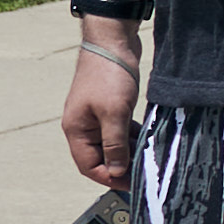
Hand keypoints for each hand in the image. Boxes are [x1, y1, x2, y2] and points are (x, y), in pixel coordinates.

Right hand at [63, 42, 136, 187]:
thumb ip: (114, 144)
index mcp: (76, 130)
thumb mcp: (114, 113)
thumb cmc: (108, 73)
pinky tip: (145, 138)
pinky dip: (131, 136)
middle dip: (120, 166)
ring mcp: (95, 116)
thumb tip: (116, 170)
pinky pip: (118, 130)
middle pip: (99, 158)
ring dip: (127, 151)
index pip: (89, 166)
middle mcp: (83, 125)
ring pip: (111, 144)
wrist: (112, 40)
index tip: (132, 183)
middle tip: (143, 172)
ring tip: (147, 157)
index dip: (110, 178)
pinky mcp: (108, 106)